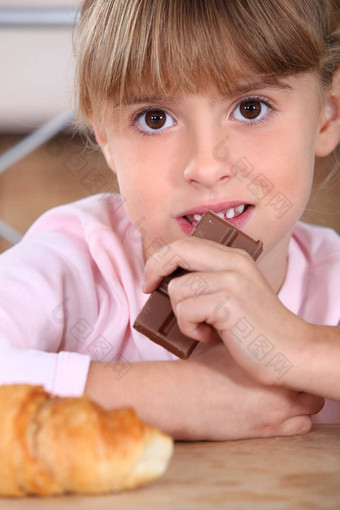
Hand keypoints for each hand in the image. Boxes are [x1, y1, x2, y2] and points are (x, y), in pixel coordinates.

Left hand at [144, 236, 310, 387]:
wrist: (291, 352)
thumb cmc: (257, 329)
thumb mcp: (236, 293)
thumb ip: (210, 280)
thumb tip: (167, 281)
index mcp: (235, 257)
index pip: (187, 243)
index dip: (161, 257)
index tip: (152, 277)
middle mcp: (233, 263)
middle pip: (177, 250)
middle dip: (154, 269)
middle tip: (148, 289)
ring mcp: (231, 281)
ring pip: (177, 288)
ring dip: (182, 314)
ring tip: (204, 327)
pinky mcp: (228, 303)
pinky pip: (185, 310)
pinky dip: (190, 328)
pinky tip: (210, 335)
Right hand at [182, 339, 323, 439]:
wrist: (185, 397)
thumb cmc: (201, 370)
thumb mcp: (225, 345)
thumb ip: (247, 342)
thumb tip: (255, 335)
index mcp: (270, 357)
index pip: (300, 357)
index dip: (294, 360)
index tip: (285, 362)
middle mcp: (279, 381)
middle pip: (310, 380)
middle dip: (300, 380)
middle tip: (286, 380)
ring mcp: (277, 407)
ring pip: (313, 404)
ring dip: (302, 401)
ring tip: (283, 398)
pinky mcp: (270, 428)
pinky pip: (303, 426)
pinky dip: (295, 421)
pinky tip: (277, 414)